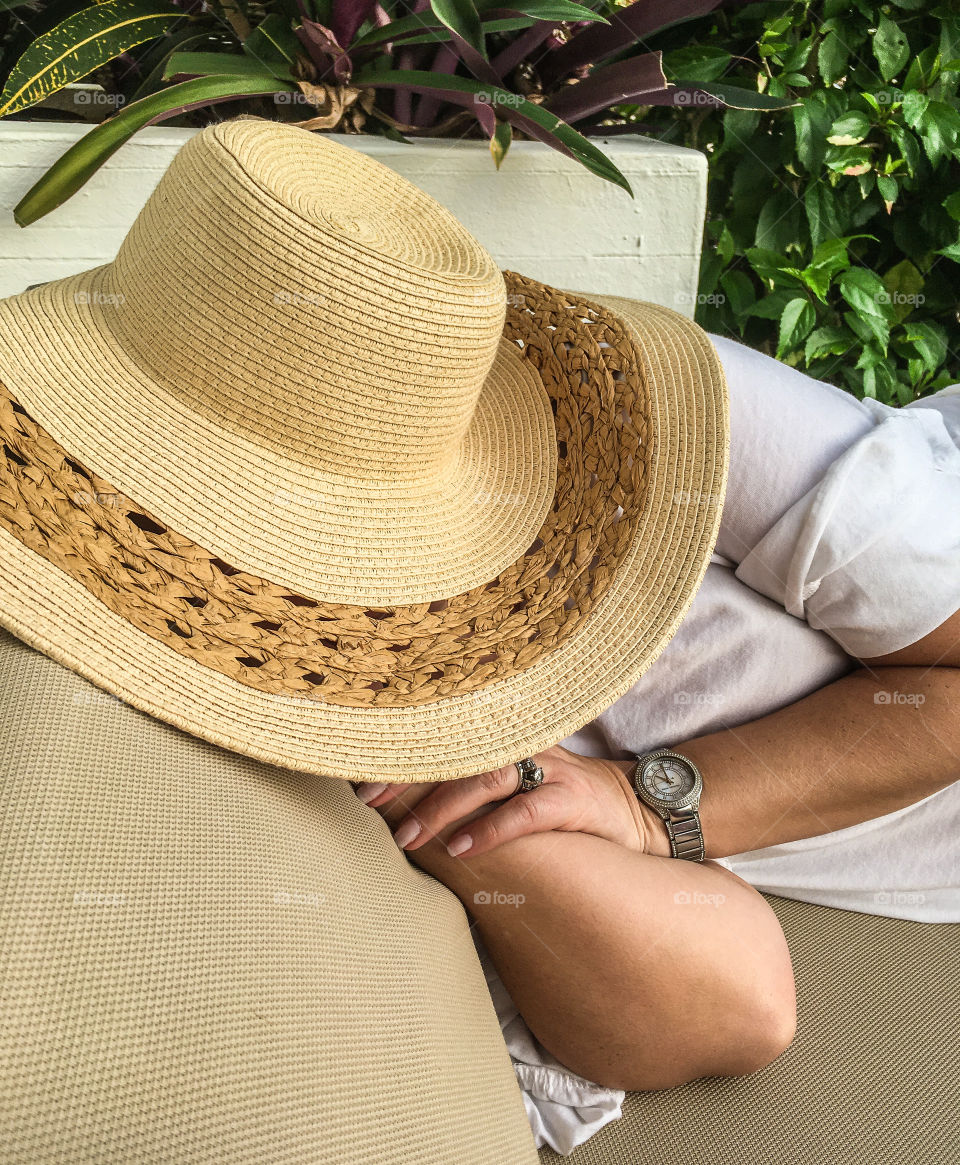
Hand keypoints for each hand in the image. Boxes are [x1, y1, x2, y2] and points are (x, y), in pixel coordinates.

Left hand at [355, 746, 659, 858]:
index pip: (443, 742)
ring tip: (408, 838)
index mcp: (502, 741)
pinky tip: (462, 849)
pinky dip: (491, 829)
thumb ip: (469, 789)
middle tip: (370, 807)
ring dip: (442, 808)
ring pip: (486, 778)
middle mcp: (522, 747)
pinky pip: (527, 810)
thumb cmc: (558, 806)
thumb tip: (402, 811)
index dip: (400, 760)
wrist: (634, 811)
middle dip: (409, 780)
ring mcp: (549, 770)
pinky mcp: (574, 799)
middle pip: (456, 753)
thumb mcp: (512, 790)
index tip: (359, 784)